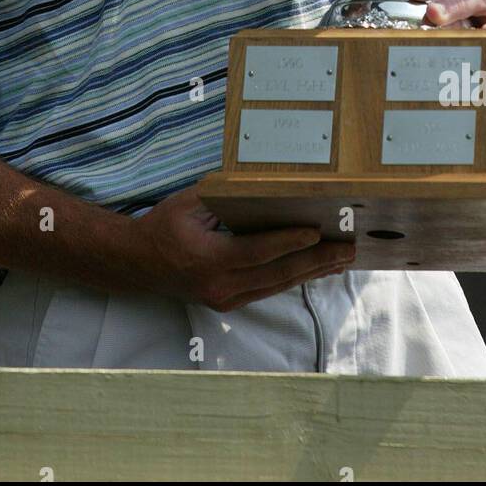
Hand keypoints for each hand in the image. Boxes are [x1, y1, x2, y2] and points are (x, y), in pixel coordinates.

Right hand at [131, 184, 354, 311]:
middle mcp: (220, 285)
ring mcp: (225, 298)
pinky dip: (294, 278)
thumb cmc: (162, 227)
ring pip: (277, 285)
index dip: (290, 242)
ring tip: (342, 259)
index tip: (318, 231)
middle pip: (277, 274)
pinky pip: (268, 289)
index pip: (258, 251)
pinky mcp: (229, 303)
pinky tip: (316, 270)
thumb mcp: (188, 203)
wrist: (138, 264)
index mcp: (208, 259)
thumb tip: (260, 182)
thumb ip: (222, 195)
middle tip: (347, 248)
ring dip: (312, 272)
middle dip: (316, 261)